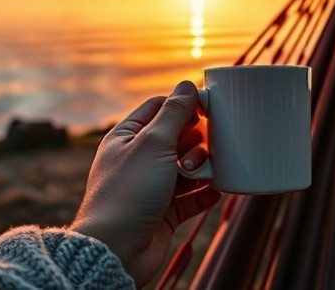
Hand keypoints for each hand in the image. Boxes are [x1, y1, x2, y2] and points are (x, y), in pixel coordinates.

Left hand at [70, 81, 221, 286]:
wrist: (117, 250)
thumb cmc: (128, 193)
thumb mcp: (153, 144)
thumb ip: (174, 113)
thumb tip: (187, 85)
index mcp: (126, 137)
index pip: (159, 108)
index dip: (184, 105)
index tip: (208, 109)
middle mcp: (137, 159)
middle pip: (177, 137)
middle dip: (194, 142)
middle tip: (193, 154)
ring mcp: (151, 187)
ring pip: (187, 167)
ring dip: (201, 168)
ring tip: (200, 175)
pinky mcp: (163, 212)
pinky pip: (192, 197)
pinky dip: (206, 193)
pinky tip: (218, 189)